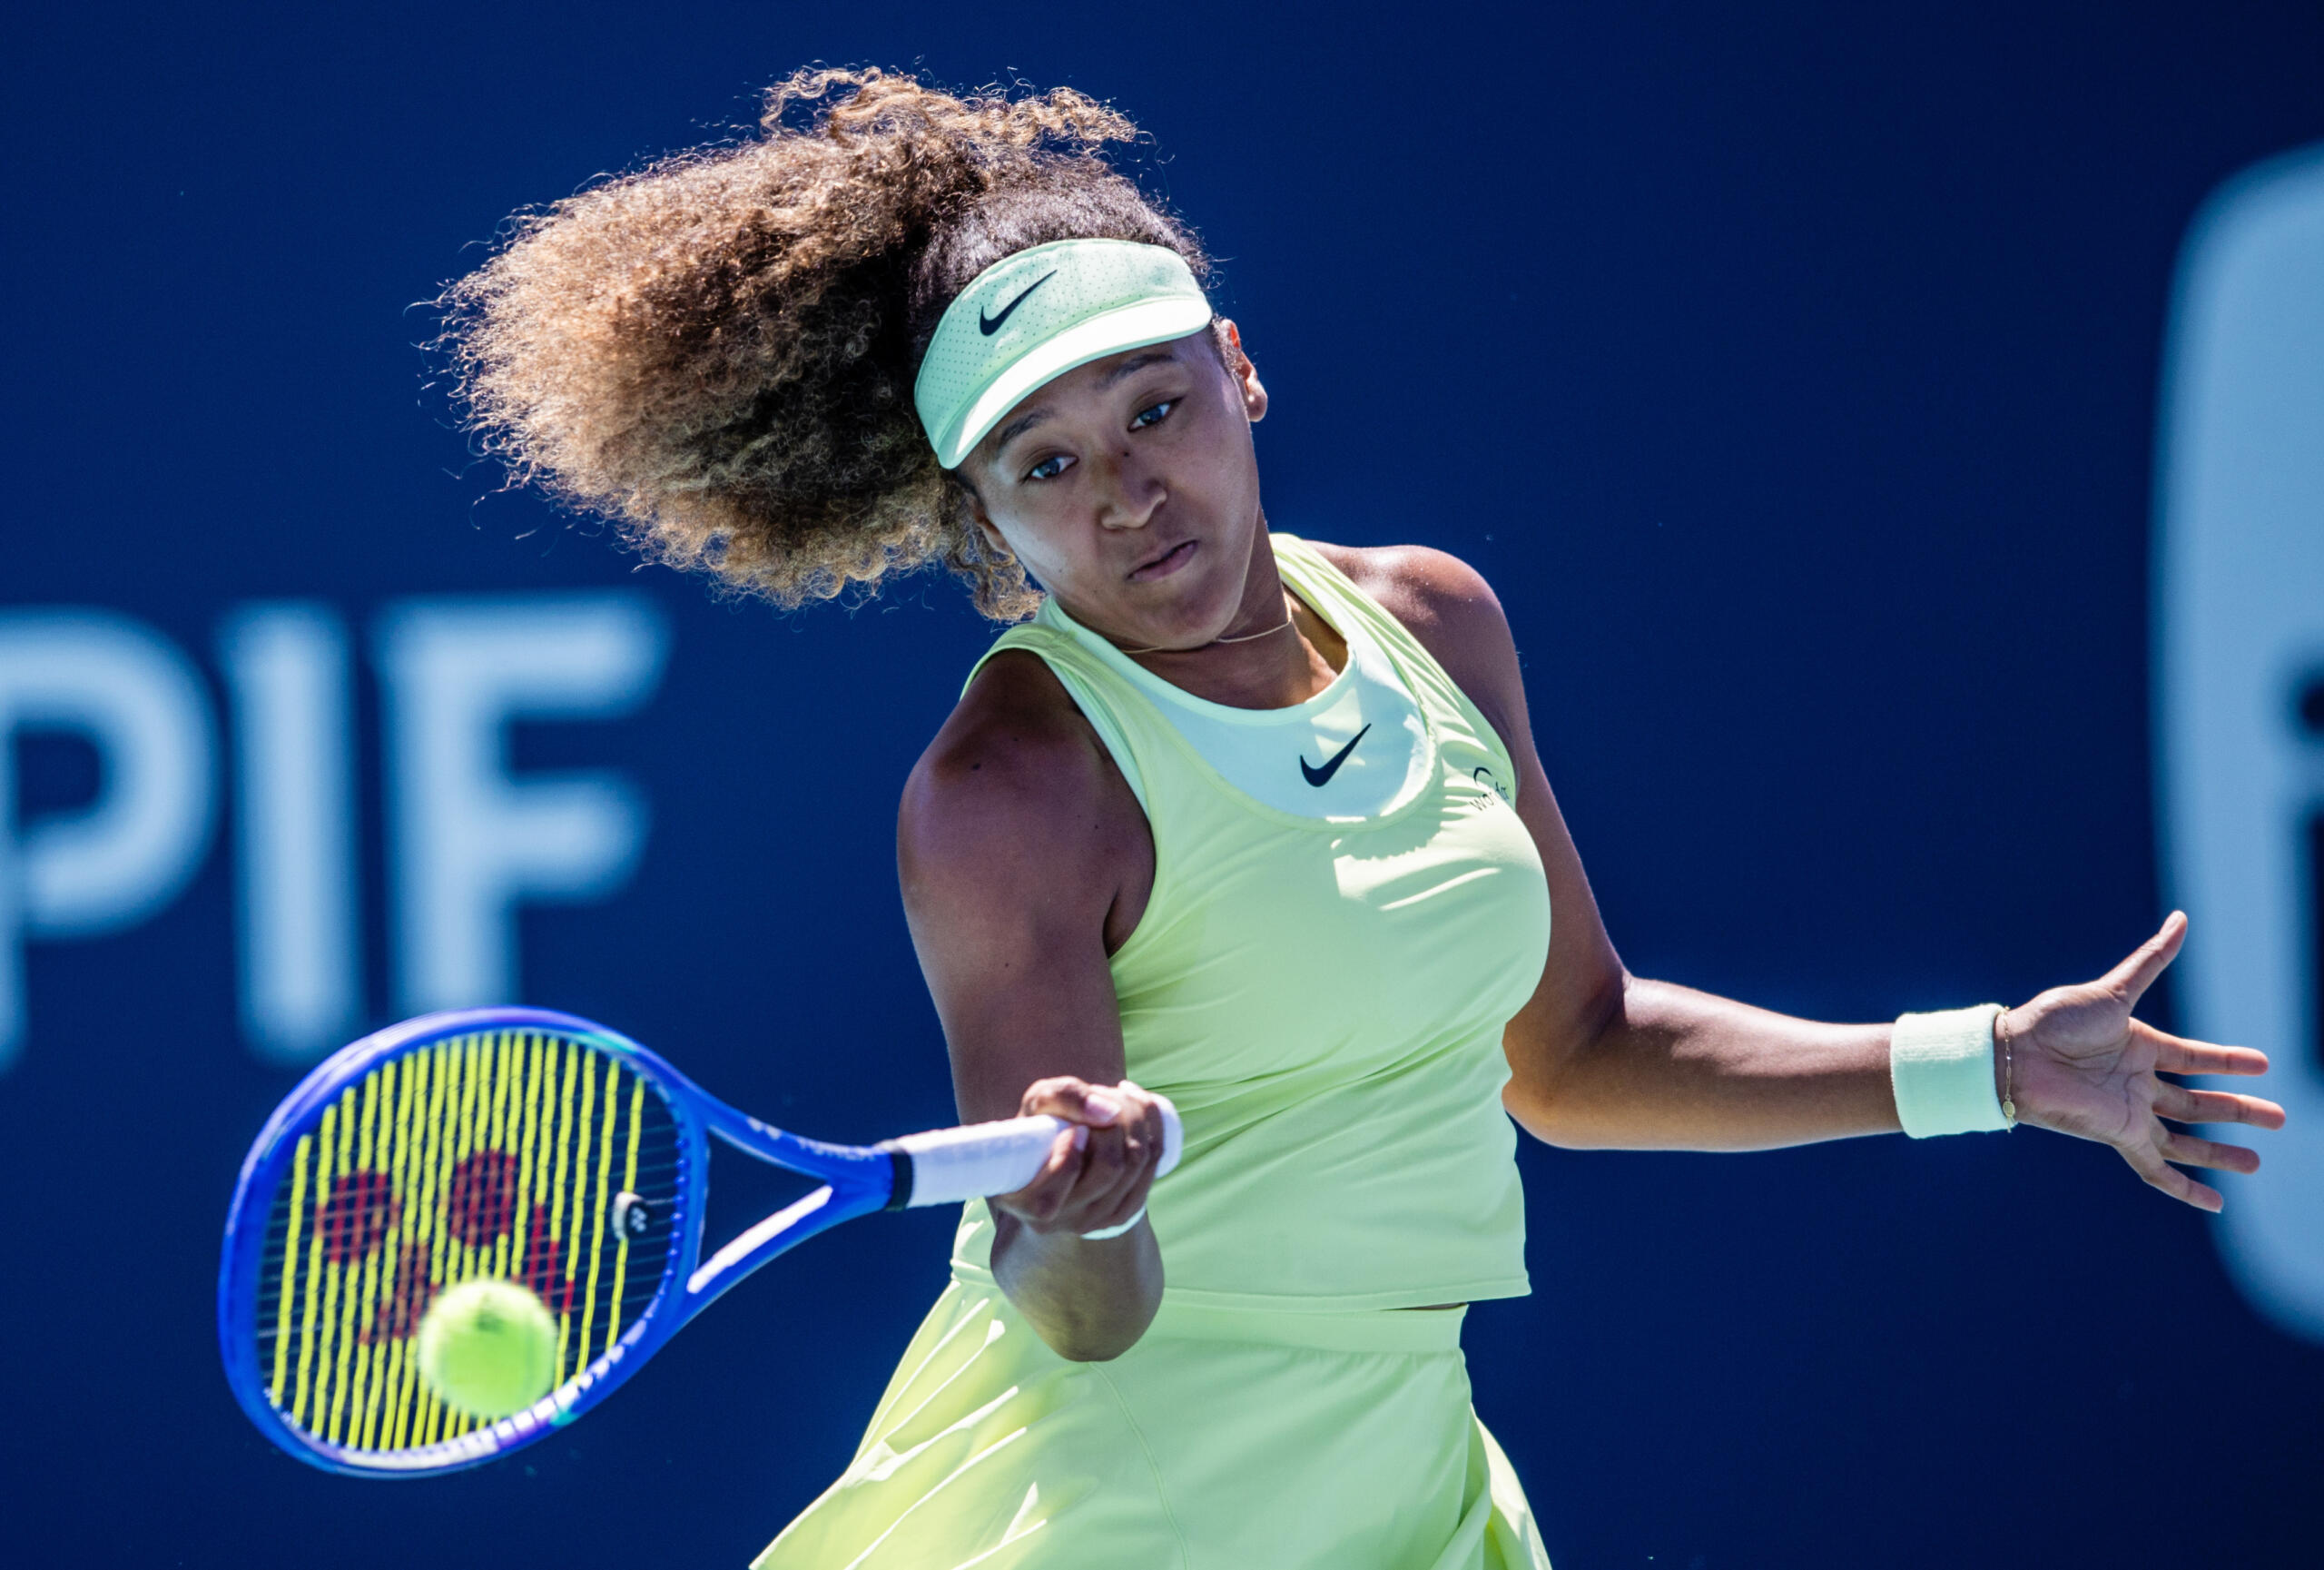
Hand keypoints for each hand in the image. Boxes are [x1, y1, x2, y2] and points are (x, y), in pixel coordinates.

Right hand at [991, 1076, 1168, 1238]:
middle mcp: (1065, 1220)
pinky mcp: (1125, 1211)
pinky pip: (1154, 1163)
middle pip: (1110, 1166)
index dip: (1071, 1149)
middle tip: (1098, 1098)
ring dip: (1132, 1115)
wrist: (1057, 1149)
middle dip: (1112, 1120)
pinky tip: (1135, 1103)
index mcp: (1028, 1202)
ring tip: (1114, 1097)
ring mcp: (1098, 1221)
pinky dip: (1152, 1124)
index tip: (1073, 1129)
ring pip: (1138, 1161)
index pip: (1061, 1180)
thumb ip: (1064, 1096)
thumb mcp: (1038, 1101)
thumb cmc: (1041, 1123)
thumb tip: (1110, 1112)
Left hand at [2006, 911, 2284, 1210]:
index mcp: (2140, 1045)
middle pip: (2199, 1102)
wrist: (2015, 1055)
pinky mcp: (2117, 1134)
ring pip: (2184, 1138)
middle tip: (2279, 1117)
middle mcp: (2137, 1081)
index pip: (2196, 1058)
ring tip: (2256, 1160)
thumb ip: (2151, 961)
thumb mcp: (2113, 991)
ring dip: (2219, 1151)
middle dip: (2238, 1110)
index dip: (2229, 1062)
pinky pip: (2155, 1168)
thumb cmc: (2054, 1019)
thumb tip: (2183, 919)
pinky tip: (2214, 1202)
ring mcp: (2129, 1111)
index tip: (2264, 1064)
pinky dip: (2183, 1187)